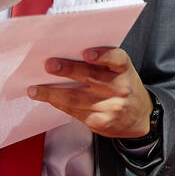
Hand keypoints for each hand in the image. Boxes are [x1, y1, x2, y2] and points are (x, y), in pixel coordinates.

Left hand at [28, 48, 153, 138]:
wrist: (139, 117)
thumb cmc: (123, 86)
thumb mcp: (121, 71)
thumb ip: (102, 63)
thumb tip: (66, 54)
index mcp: (125, 70)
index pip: (117, 59)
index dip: (102, 55)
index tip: (86, 53)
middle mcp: (120, 88)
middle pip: (91, 78)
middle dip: (68, 70)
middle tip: (49, 65)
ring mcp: (110, 107)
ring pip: (77, 99)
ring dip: (52, 93)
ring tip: (35, 89)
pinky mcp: (101, 122)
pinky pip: (75, 112)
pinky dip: (58, 104)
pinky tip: (47, 98)